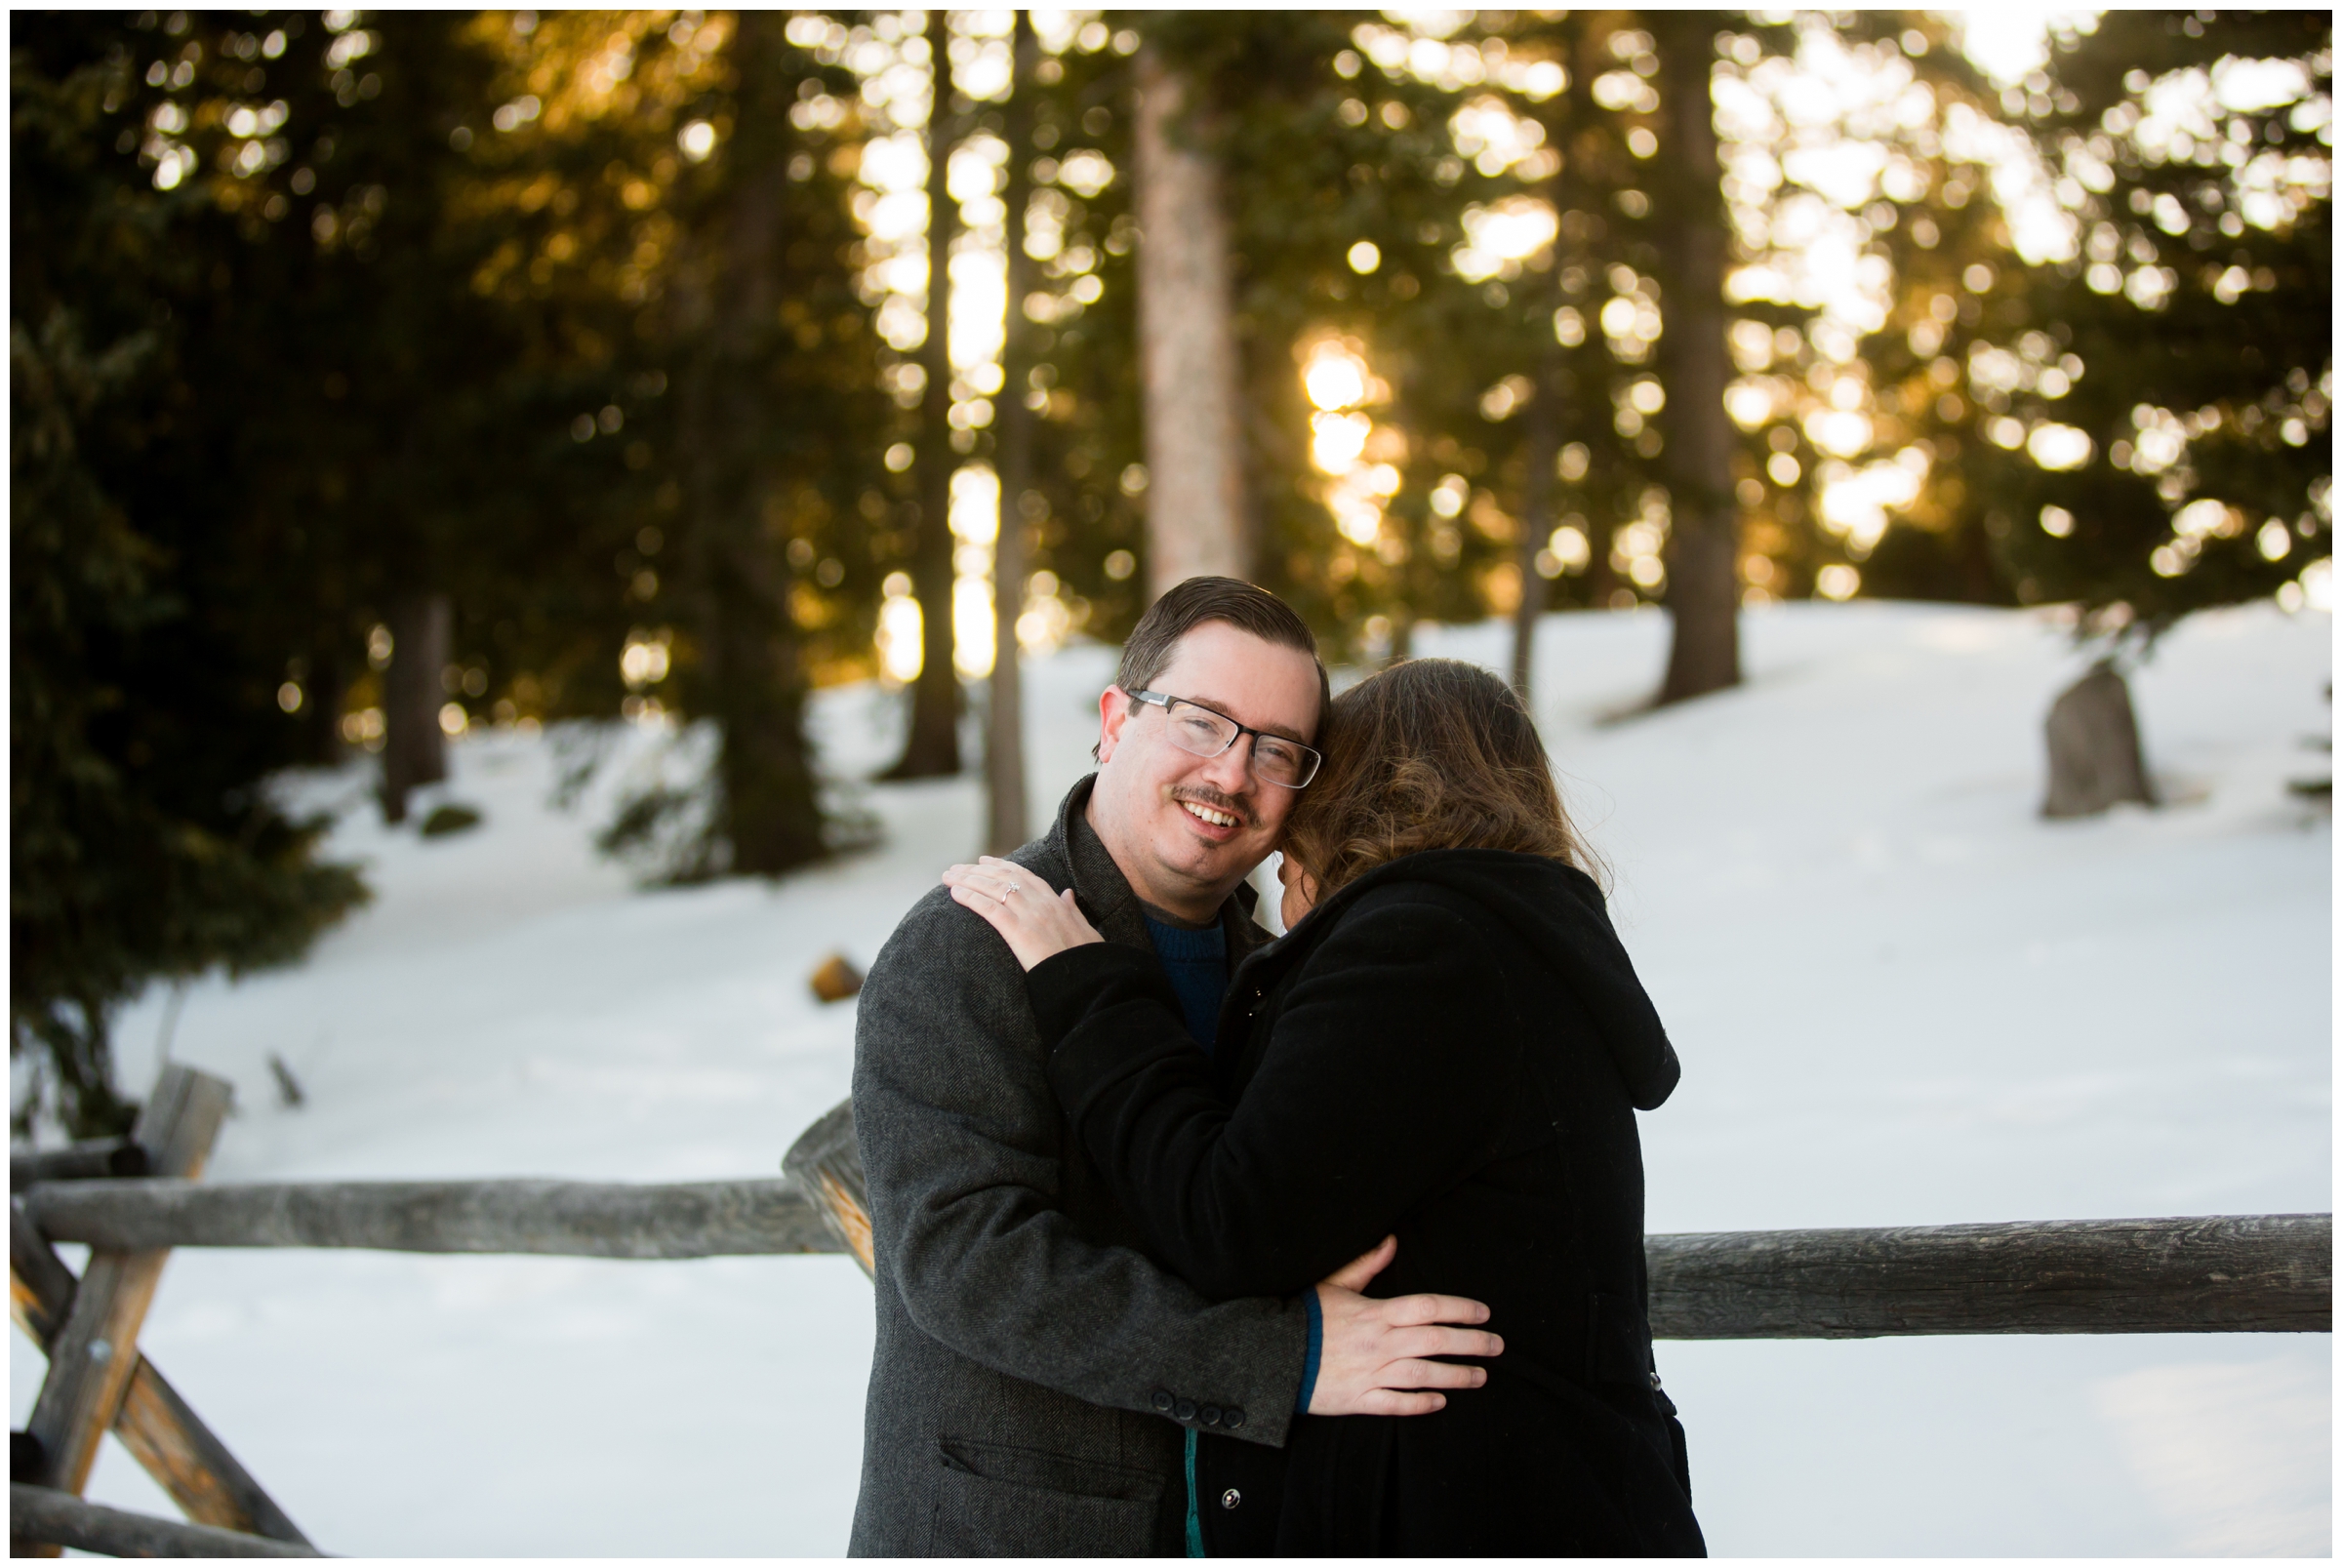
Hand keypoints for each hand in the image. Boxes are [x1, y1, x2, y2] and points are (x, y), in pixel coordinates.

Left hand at [943, 856, 1104, 971]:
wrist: (1089, 979)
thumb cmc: (1088, 959)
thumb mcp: (1085, 929)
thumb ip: (1072, 910)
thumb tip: (1066, 894)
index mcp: (1055, 902)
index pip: (1023, 875)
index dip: (1001, 865)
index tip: (983, 860)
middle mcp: (1041, 903)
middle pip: (1002, 878)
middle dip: (976, 870)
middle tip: (955, 868)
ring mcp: (1030, 916)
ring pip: (993, 889)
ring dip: (967, 880)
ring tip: (948, 877)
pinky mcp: (1019, 932)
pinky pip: (990, 909)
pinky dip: (971, 898)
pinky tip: (955, 894)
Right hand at [1307, 1235, 1500, 1416]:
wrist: (1269, 1355)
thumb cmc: (1303, 1317)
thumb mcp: (1333, 1283)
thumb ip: (1365, 1265)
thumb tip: (1391, 1241)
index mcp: (1375, 1313)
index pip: (1428, 1307)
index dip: (1460, 1309)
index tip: (1484, 1313)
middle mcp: (1379, 1344)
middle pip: (1435, 1341)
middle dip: (1471, 1343)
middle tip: (1497, 1346)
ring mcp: (1370, 1374)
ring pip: (1423, 1375)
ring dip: (1456, 1376)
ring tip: (1480, 1376)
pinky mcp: (1358, 1400)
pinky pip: (1396, 1404)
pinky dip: (1420, 1404)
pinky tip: (1440, 1401)